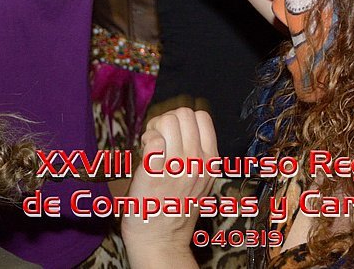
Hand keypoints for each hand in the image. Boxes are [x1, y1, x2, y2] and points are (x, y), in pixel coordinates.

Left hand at [123, 108, 217, 257]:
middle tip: (158, 138)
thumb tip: (182, 125)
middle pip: (183, 114)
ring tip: (149, 145)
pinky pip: (153, 139)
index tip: (173, 134)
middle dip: (167, 120)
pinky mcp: (153, 173)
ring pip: (167, 121)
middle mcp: (196, 161)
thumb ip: (199, 153)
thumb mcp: (201, 180)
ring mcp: (176, 167)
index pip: (202, 116)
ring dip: (154, 128)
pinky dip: (145, 140)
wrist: (160, 240)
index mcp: (210, 160)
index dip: (184, 119)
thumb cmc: (175, 208)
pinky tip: (143, 153)